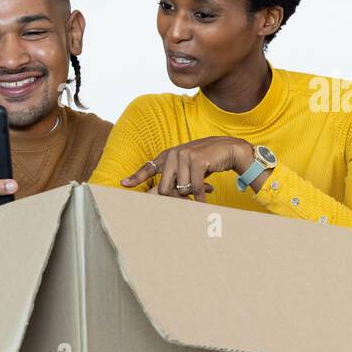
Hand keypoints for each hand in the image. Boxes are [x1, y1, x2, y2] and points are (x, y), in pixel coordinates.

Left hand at [120, 136, 253, 200]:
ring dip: (192, 196)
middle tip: (187, 202)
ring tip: (203, 191)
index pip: (148, 168)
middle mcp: (173, 154)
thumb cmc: (205, 162)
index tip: (123, 184)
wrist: (228, 149)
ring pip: (180, 189)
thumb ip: (173, 179)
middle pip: (163, 188)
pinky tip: (205, 202)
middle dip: (175, 199)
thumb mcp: (186, 168)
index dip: (136, 177)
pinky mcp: (197, 160)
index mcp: (167, 156)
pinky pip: (194, 187)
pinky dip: (200, 198)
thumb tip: (160, 196)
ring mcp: (184, 156)